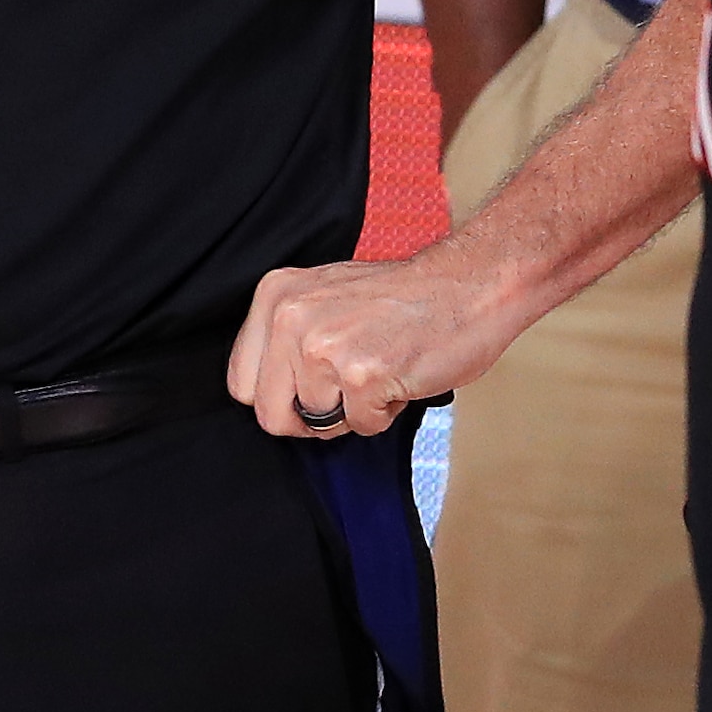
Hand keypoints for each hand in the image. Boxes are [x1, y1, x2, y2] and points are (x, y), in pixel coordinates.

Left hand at [231, 240, 524, 440]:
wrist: (469, 285)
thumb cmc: (403, 298)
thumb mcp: (324, 298)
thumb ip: (288, 338)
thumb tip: (268, 395)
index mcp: (275, 296)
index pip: (242, 384)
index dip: (281, 398)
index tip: (312, 386)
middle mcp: (291, 318)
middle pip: (271, 416)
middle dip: (312, 417)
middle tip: (349, 388)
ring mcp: (325, 347)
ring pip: (319, 424)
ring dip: (354, 409)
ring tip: (382, 368)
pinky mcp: (363, 375)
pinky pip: (362, 426)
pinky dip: (385, 411)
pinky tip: (401, 373)